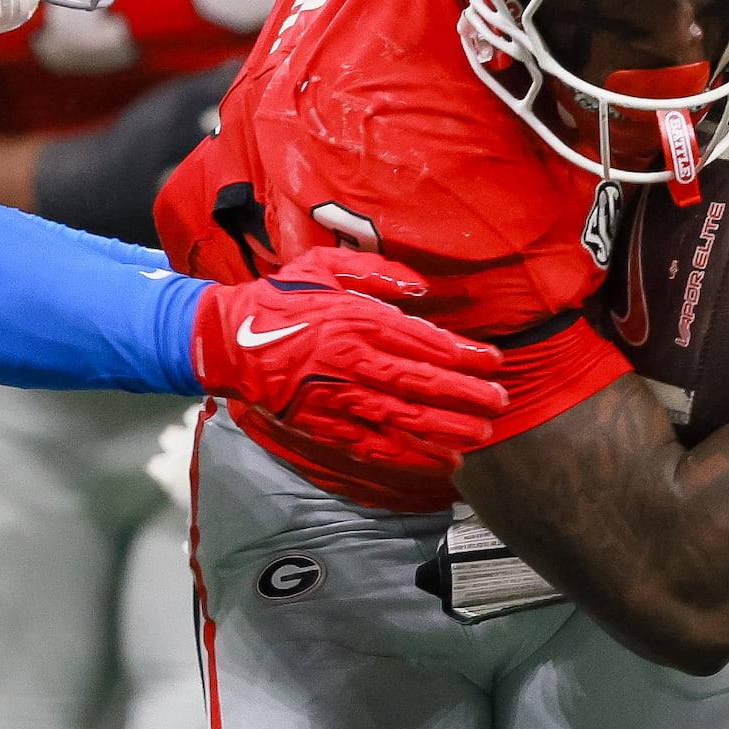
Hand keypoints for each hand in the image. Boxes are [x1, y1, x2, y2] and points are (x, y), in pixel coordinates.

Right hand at [191, 249, 503, 463]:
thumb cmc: (280, 299)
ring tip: (480, 436)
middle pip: (420, 383)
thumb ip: (377, 272)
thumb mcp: (325, 267)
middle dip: (465, 395)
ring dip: (445, 429)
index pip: (423, 341)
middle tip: (500, 403)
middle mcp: (351, 360)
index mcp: (356, 319)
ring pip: (402, 418)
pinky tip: (440, 461)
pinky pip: (373, 445)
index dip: (464, 355)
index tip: (495, 362)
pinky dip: (409, 456)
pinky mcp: (323, 424)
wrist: (228, 341)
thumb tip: (422, 287)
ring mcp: (337, 397)